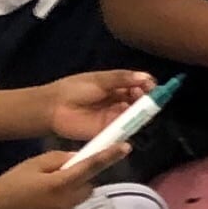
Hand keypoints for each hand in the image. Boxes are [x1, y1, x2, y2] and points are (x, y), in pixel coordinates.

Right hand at [0, 145, 114, 208]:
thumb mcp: (30, 165)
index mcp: (60, 184)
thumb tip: (76, 159)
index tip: (126, 147)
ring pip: (73, 203)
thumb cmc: (6, 186)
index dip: (109, 156)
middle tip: (57, 178)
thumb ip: (56, 160)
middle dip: (79, 181)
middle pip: (87, 188)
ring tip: (38, 198)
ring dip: (65, 197)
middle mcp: (65, 205)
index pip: (91, 167)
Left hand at [39, 69, 157, 147]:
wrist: (54, 108)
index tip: (153, 86)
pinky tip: (135, 120)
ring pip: (135, 114)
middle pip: (140, 100)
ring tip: (141, 106)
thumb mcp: (100, 80)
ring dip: (142, 111)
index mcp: (116, 85)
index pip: (138, 84)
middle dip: (147, 98)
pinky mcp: (109, 130)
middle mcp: (118, 100)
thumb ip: (123, 78)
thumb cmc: (75, 89)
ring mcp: (114, 116)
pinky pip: (125, 128)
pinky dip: (133, 125)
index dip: (148, 85)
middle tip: (147, 96)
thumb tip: (147, 78)